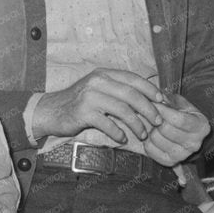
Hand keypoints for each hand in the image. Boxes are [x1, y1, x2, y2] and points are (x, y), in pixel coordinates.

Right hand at [33, 69, 166, 144]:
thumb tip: (147, 98)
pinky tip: (122, 138)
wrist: (51, 111)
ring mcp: (89, 96)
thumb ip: (117, 91)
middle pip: (131, 94)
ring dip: (136, 124)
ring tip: (142, 134)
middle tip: (157, 121)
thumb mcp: (98, 90)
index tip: (162, 101)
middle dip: (148, 108)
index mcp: (103, 74)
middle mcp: (97, 82)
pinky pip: (107, 124)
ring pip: (122, 109)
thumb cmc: (79, 103)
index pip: (132, 78)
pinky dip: (118, 133)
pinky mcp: (83, 112)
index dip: (150, 89)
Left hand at [141, 93, 210, 165]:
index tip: (153, 103)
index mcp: (201, 127)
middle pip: (166, 129)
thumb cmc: (182, 114)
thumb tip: (156, 96)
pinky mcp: (170, 162)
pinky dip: (146, 140)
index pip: (179, 119)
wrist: (186, 134)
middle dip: (154, 118)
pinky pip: (150, 150)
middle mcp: (194, 144)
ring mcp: (183, 155)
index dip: (163, 110)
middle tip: (148, 112)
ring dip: (148, 128)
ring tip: (149, 123)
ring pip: (156, 139)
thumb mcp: (180, 103)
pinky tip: (150, 134)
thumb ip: (169, 99)